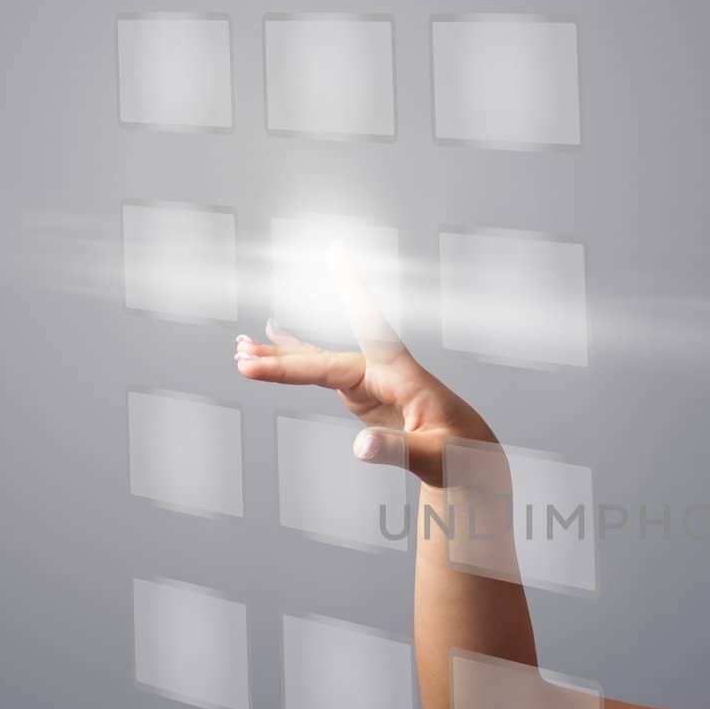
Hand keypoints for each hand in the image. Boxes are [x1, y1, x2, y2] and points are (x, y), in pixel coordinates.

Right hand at [233, 242, 494, 488]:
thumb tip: (359, 450)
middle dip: (283, 361)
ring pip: (316, 364)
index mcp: (402, 374)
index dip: (352, 287)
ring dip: (279, 359)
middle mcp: (381, 370)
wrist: (469, 459)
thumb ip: (397, 450)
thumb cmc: (460, 454)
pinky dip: (293, 363)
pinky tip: (270, 345)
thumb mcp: (434, 457)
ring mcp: (369, 380)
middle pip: (324, 361)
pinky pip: (319, 373)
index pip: (372, 323)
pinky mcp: (362, 393)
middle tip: (242, 361)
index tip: (336, 249)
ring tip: (240, 352)